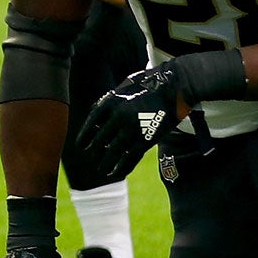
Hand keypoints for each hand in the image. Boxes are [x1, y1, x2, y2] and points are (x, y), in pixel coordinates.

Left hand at [77, 61, 187, 184]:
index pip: (92, 123)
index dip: (85, 136)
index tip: (81, 146)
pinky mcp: (147, 139)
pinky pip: (131, 157)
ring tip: (101, 169)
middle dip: (94, 152)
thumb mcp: (124, 87)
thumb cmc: (149, 84)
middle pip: (100, 139)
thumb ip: (111, 101)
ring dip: (105, 163)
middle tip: (91, 158)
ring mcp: (133, 128)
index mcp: (111, 102)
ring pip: (114, 152)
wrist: (176, 87)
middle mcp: (119, 116)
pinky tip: (116, 173)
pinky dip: (122, 167)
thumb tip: (97, 117)